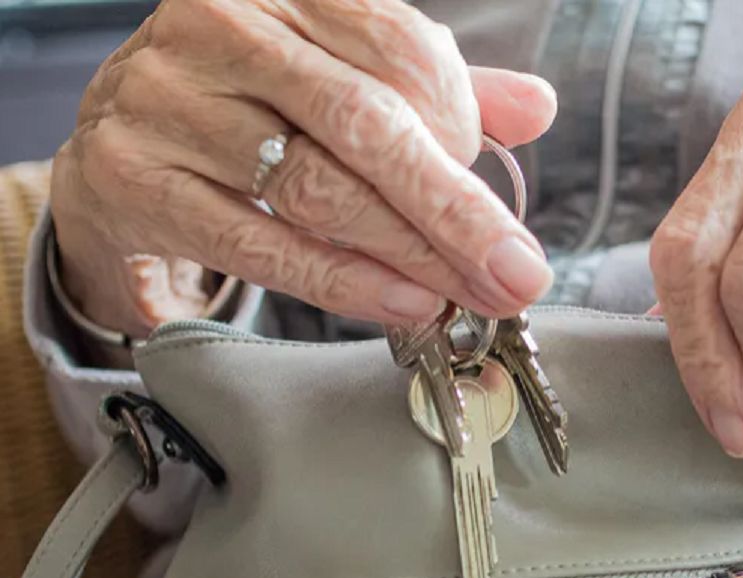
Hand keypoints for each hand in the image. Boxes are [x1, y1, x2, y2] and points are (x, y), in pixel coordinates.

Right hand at [51, 0, 557, 336]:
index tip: (502, 196)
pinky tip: (402, 301)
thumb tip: (538, 106)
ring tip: (469, 294)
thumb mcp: (347, 81)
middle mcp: (222, 30)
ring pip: (317, 188)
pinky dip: (343, 280)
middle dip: (455, 209)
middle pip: (365, 122)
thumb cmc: (254, 109)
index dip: (463, 125)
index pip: (399, 46)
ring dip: (410, 254)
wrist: (124, 149)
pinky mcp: (135, 179)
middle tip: (516, 272)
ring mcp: (168, 102)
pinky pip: (260, 243)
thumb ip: (437, 90)